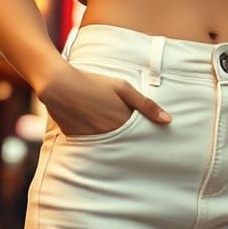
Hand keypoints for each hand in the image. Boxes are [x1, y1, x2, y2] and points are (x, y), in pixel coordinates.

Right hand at [38, 63, 171, 136]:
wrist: (59, 85)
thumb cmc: (93, 83)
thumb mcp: (122, 88)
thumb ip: (146, 105)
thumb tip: (168, 121)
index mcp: (123, 123)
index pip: (140, 136)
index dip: (145, 134)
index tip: (152, 136)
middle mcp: (110, 136)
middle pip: (126, 143)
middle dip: (132, 140)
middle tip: (130, 132)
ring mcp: (94, 141)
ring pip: (111, 145)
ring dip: (114, 140)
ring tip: (109, 126)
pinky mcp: (79, 141)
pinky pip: (94, 145)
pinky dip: (98, 139)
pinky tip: (94, 126)